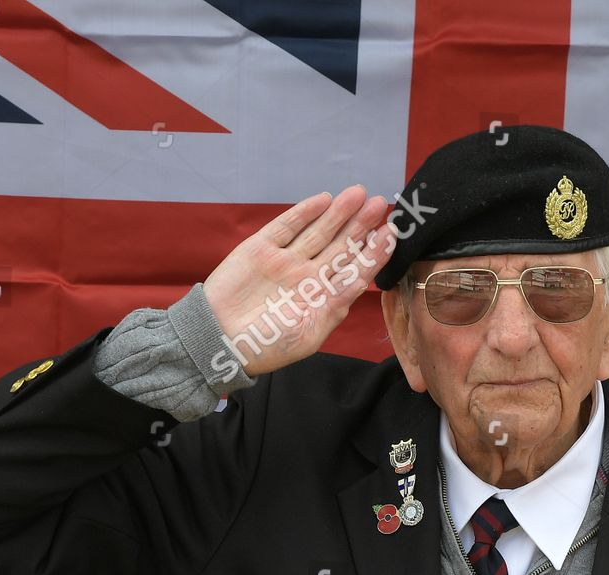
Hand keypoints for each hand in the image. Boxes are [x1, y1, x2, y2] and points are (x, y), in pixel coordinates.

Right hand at [203, 186, 395, 377]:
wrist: (217, 341)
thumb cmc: (265, 346)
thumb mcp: (308, 335)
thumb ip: (335, 307)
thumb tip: (361, 282)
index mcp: (322, 299)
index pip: (354, 270)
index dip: (373, 252)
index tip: (391, 234)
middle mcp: (308, 277)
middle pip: (340, 245)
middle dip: (361, 225)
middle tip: (382, 204)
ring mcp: (285, 261)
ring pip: (318, 232)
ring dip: (339, 213)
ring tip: (360, 194)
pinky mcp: (260, 249)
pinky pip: (287, 227)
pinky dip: (304, 212)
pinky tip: (324, 200)